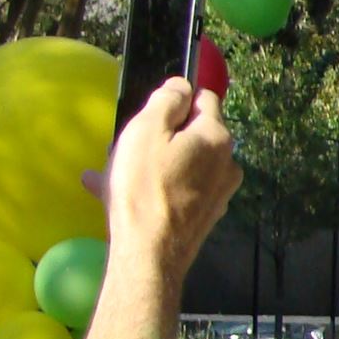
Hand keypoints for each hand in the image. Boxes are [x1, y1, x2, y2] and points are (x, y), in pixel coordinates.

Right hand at [97, 79, 240, 284]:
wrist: (150, 253)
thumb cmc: (144, 186)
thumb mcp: (147, 129)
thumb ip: (167, 101)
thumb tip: (182, 85)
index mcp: (217, 137)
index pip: (204, 99)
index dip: (176, 100)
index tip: (150, 112)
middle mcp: (227, 163)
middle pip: (192, 134)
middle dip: (159, 135)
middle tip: (125, 146)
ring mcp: (219, 192)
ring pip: (181, 164)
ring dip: (149, 163)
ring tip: (111, 171)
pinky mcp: (205, 215)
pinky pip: (176, 190)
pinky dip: (152, 187)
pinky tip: (114, 194)